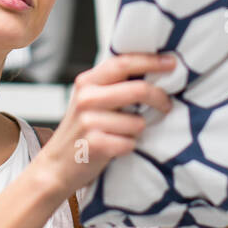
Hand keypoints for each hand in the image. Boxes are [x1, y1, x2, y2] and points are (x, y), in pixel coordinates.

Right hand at [37, 52, 174, 196]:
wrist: (56, 166)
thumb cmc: (81, 131)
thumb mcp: (91, 100)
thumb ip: (114, 84)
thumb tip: (154, 72)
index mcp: (87, 81)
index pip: (123, 63)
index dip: (150, 61)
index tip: (172, 63)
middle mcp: (86, 98)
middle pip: (138, 90)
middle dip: (159, 97)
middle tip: (167, 105)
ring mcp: (89, 122)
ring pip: (137, 122)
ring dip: (137, 131)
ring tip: (121, 135)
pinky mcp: (95, 144)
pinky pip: (130, 143)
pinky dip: (129, 147)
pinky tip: (114, 148)